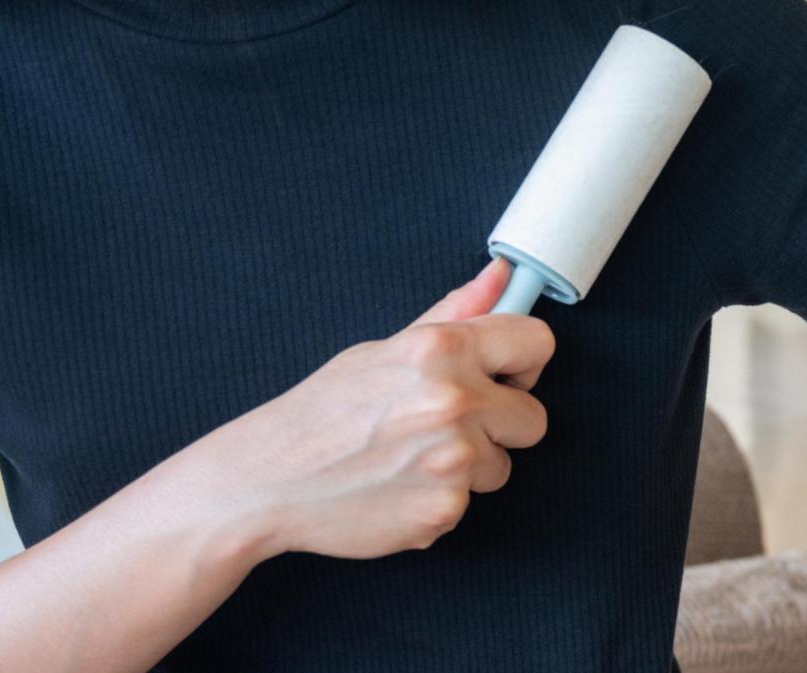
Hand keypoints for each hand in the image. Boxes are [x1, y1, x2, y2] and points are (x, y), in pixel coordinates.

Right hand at [218, 259, 554, 559]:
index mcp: (440, 349)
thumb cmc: (322, 412)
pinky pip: (467, 504)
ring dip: (468, 468)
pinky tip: (397, 488)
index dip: (524, 362)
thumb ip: (452, 316)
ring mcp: (452, 461)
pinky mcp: (444, 510)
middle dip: (500, 425)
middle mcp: (454, 401)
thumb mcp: (383, 350)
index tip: (505, 375)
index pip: (536, 343)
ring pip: (501, 467)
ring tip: (410, 459)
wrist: (269, 479)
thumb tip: (502, 276)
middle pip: (533, 419)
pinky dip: (437, 501)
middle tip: (447, 426)